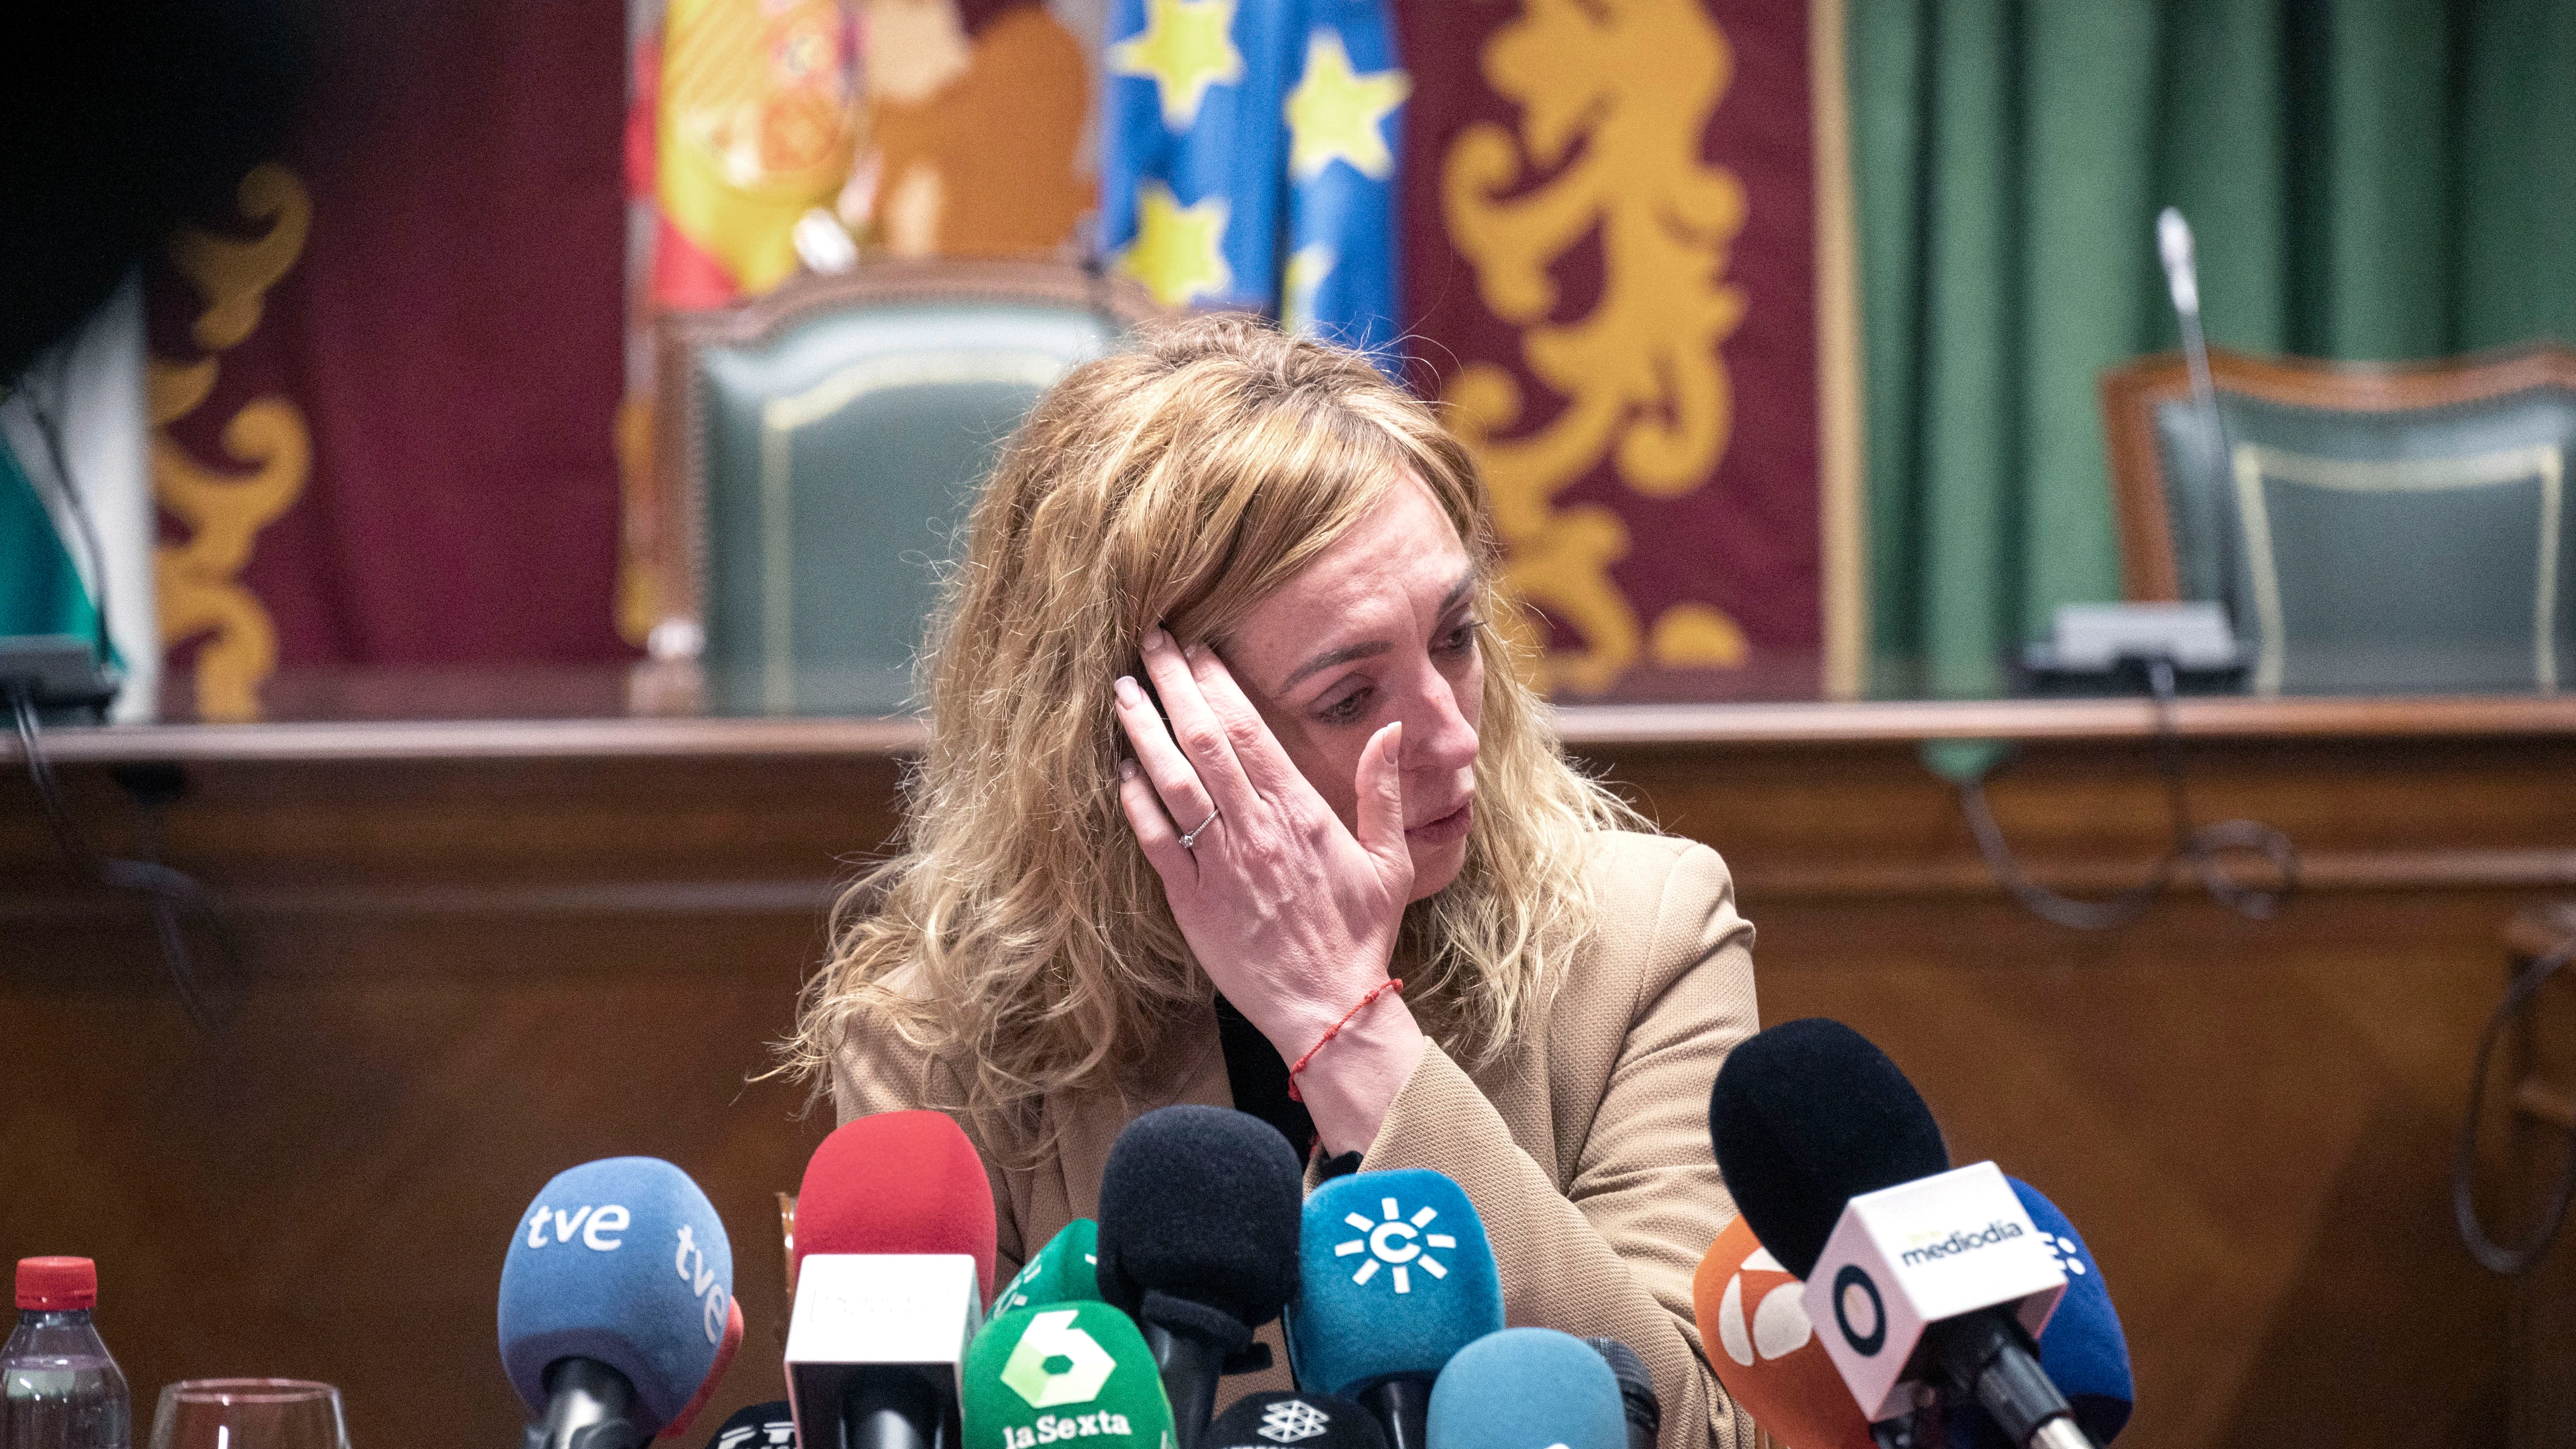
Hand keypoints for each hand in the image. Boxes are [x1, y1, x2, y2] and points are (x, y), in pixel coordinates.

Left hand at [1112, 628, 1425, 1152]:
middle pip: (1204, 741)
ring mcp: (1220, 864)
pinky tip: (1122, 767)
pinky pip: (1156, 838)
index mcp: (1302, 813)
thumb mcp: (1391, 860)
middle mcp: (1256, 830)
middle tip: (1149, 643)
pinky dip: (1136, 799)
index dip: (1217, 683)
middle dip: (1173, 685)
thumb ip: (1383, 792)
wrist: (1328, 1008)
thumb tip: (1392, 731)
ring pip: (1172, 781)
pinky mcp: (1192, 900)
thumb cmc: (1360, 934)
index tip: (1197, 648)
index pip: (1249, 730)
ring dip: (1143, 731)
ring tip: (1122, 690)